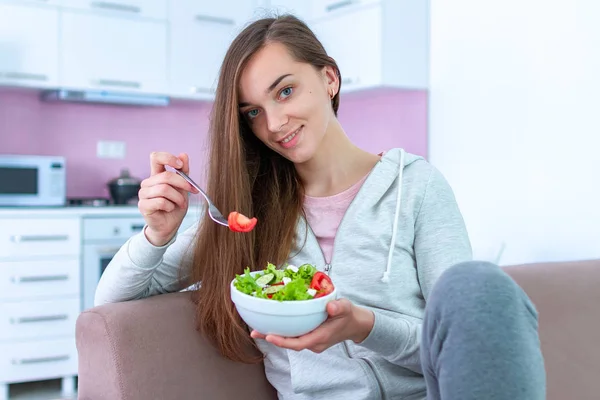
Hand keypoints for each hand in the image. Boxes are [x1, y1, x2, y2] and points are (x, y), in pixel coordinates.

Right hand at [138, 151, 198, 245]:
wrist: (170, 226)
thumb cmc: (175, 206)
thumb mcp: (183, 188)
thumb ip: (183, 172)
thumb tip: (183, 154)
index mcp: (156, 175)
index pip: (155, 157)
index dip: (168, 158)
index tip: (180, 165)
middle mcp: (148, 183)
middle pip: (165, 175)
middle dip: (182, 184)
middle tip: (191, 191)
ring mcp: (143, 194)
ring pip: (164, 189)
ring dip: (177, 197)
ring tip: (181, 203)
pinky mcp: (143, 205)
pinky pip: (160, 201)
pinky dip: (170, 205)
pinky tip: (170, 209)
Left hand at [250, 299, 374, 352]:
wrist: (355, 325)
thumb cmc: (349, 315)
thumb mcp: (346, 308)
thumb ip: (338, 307)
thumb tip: (330, 307)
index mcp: (321, 337)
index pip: (298, 343)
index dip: (283, 341)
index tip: (269, 336)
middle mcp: (314, 343)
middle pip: (290, 343)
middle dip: (272, 338)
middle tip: (254, 332)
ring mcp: (311, 342)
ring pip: (290, 340)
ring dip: (275, 335)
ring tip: (257, 329)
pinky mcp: (309, 337)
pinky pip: (294, 336)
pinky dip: (283, 331)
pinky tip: (272, 324)